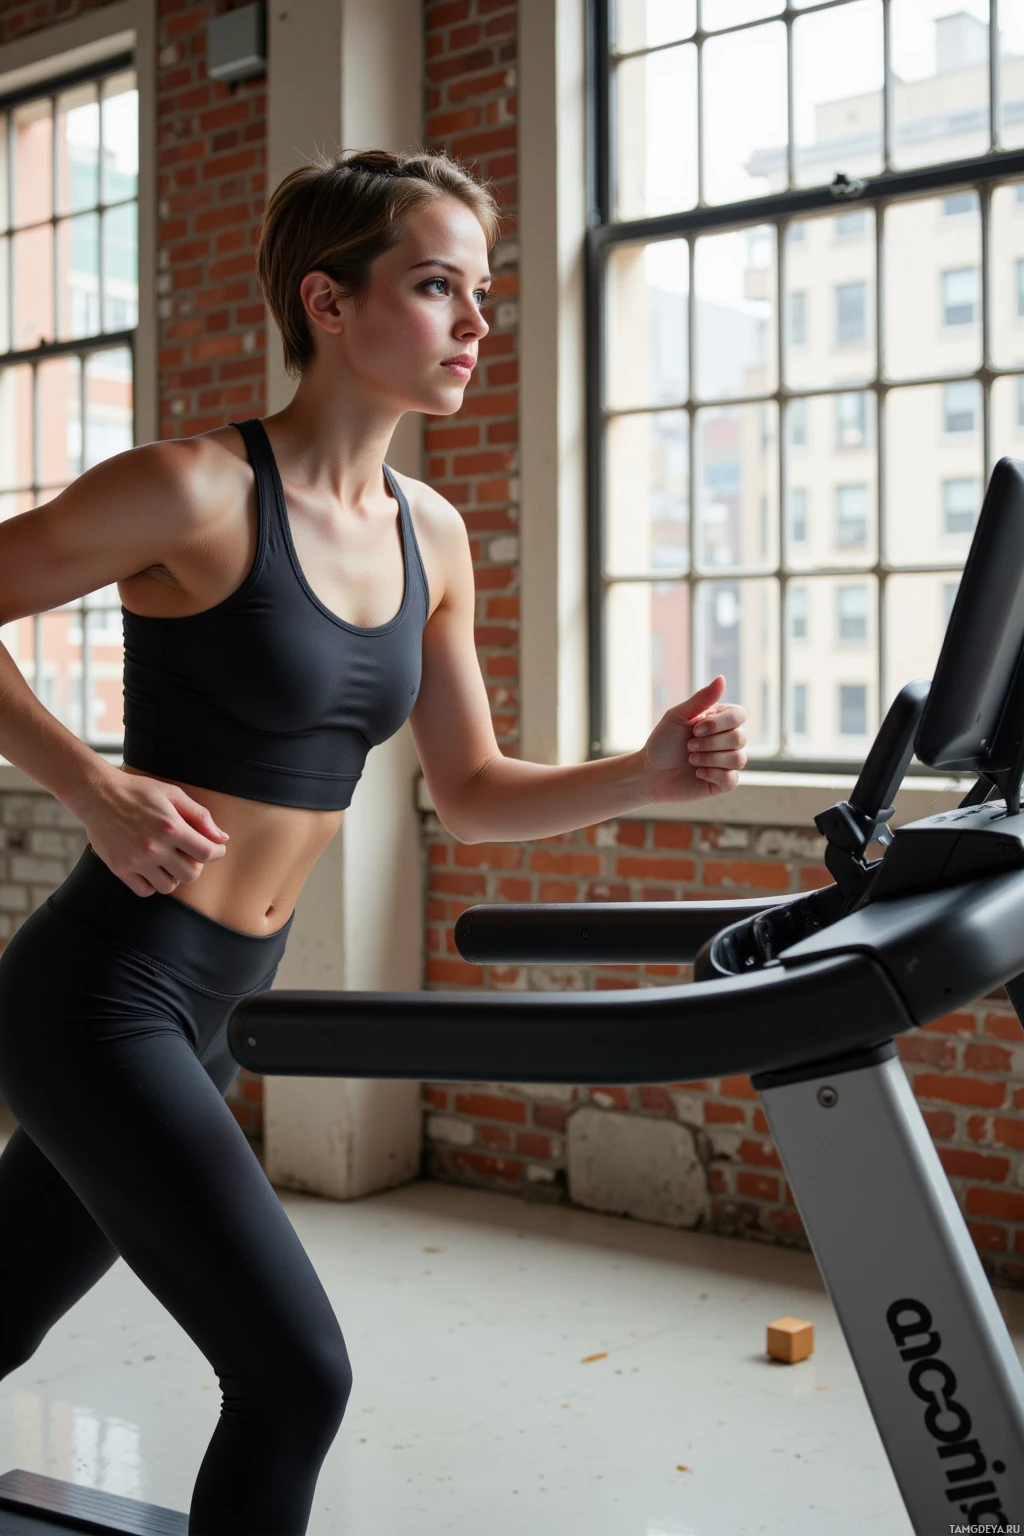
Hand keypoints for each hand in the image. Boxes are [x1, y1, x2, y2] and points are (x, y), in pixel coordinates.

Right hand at [77, 764, 230, 897]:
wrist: (97, 794)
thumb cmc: (137, 792)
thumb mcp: (173, 794)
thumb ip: (200, 816)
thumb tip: (222, 837)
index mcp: (171, 827)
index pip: (206, 853)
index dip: (217, 853)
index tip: (215, 849)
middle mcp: (154, 848)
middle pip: (191, 875)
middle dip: (196, 865)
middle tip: (189, 854)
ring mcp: (136, 861)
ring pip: (169, 886)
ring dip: (174, 876)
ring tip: (169, 861)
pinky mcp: (120, 869)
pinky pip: (145, 891)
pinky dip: (152, 884)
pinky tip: (152, 868)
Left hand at [641, 676, 747, 803]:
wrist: (649, 773)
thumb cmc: (663, 742)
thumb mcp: (678, 716)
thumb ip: (701, 699)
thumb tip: (722, 678)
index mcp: (720, 721)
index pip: (740, 715)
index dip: (720, 723)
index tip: (695, 728)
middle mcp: (728, 740)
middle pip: (740, 737)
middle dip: (710, 743)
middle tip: (689, 746)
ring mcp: (727, 762)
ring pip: (739, 759)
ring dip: (710, 759)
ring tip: (691, 759)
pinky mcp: (723, 782)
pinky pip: (732, 779)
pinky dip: (712, 775)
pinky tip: (697, 773)